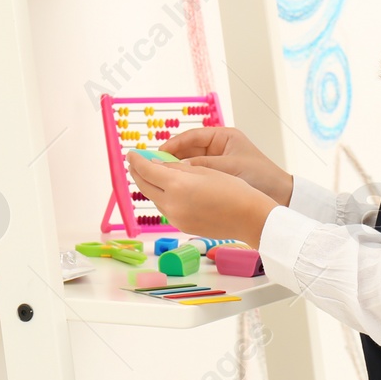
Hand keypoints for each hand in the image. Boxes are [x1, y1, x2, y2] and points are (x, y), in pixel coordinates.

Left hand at [126, 152, 277, 246]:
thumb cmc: (233, 189)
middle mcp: (171, 203)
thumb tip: (158, 166)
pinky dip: (163, 198)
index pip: (147, 170)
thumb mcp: (205, 171)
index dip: (137, 160)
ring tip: (153, 175)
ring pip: (155, 199)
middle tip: (135, 163)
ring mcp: (176, 217)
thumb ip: (178, 169)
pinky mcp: (182, 226)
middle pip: (145, 186)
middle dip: (137, 173)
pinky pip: (167, 209)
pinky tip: (170, 191)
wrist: (249, 216)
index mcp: (177, 185)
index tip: (131, 154)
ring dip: (150, 186)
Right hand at [158, 126, 292, 205]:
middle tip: (152, 168)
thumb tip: (177, 167)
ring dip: (176, 170)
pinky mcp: (217, 176)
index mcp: (223, 136)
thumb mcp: (230, 167)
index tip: (158, 154)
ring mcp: (216, 161)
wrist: (280, 194)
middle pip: (187, 149)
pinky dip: (186, 179)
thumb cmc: (260, 175)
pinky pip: (196, 175)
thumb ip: (204, 165)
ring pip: (189, 163)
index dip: (173, 144)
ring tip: (160, 178)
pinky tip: (175, 187)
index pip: (191, 136)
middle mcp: (218, 147)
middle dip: (171, 158)